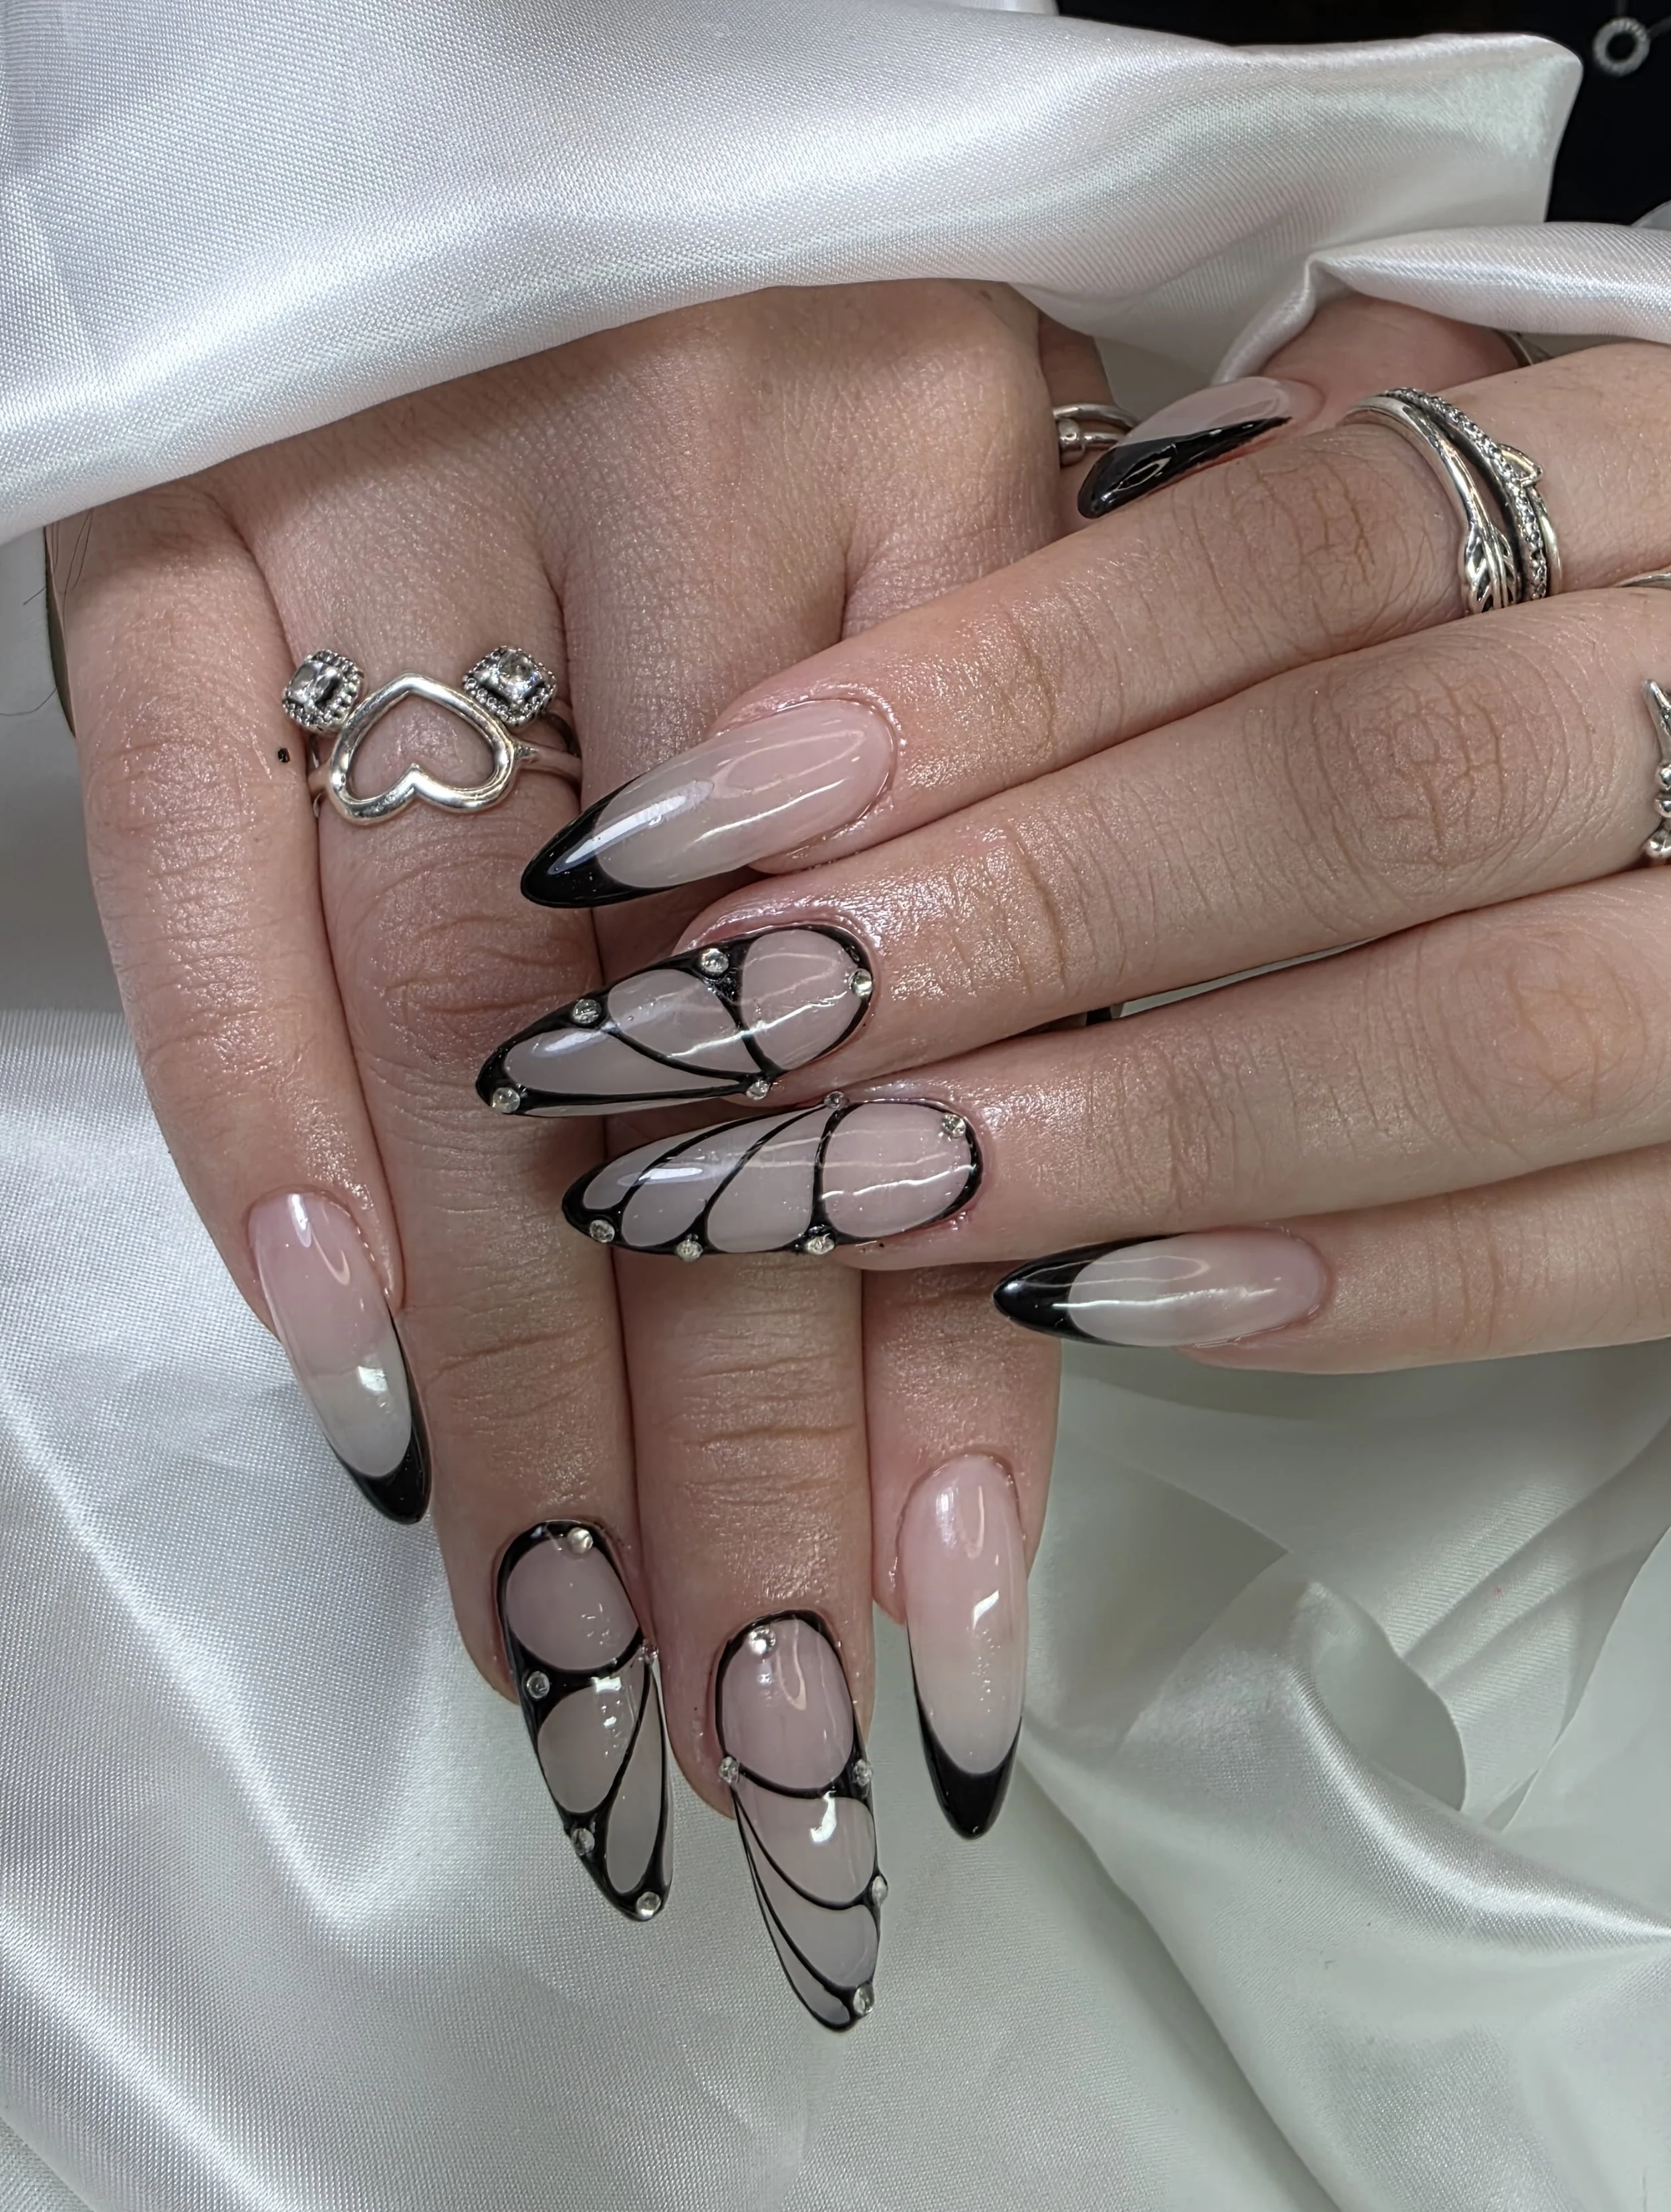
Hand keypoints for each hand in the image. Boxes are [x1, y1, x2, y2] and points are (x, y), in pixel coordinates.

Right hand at [52, 280, 1064, 2027]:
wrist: (571, 73)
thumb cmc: (819, 359)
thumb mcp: (987, 560)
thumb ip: (1002, 922)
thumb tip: (966, 1364)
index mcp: (957, 481)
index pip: (964, 1036)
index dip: (943, 1384)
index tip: (934, 1658)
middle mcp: (690, 477)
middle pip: (713, 1086)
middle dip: (723, 1465)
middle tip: (746, 1751)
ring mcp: (412, 489)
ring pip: (452, 1011)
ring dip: (510, 1363)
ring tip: (559, 1653)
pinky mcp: (189, 500)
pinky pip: (182, 820)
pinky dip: (244, 1094)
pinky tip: (327, 1354)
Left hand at [502, 320, 1670, 1384]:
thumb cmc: (1583, 646)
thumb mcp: (1486, 493)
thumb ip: (1299, 500)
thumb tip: (1049, 531)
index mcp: (1651, 475)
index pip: (1307, 535)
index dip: (1003, 674)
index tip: (729, 800)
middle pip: (1367, 787)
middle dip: (1023, 914)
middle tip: (733, 1022)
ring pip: (1478, 1034)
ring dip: (1130, 1124)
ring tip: (851, 1185)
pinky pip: (1600, 1251)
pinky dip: (1340, 1288)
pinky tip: (1085, 1301)